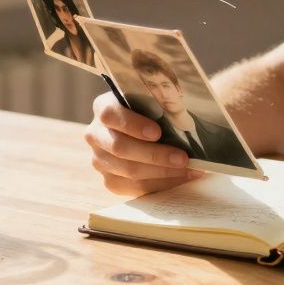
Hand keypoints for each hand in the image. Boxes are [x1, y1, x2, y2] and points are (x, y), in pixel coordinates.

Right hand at [84, 91, 202, 196]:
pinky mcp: (110, 180)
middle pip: (120, 148)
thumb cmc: (152, 109)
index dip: (132, 124)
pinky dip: (160, 184)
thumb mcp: (155, 97)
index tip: (157, 132)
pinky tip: (180, 178)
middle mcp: (96, 134)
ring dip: (161, 172)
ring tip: (188, 169)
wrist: (143, 129)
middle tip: (182, 158)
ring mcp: (100, 160)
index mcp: (103, 107)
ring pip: (128, 170)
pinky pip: (134, 187)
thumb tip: (180, 108)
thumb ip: (163, 97)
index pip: (110, 115)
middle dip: (154, 155)